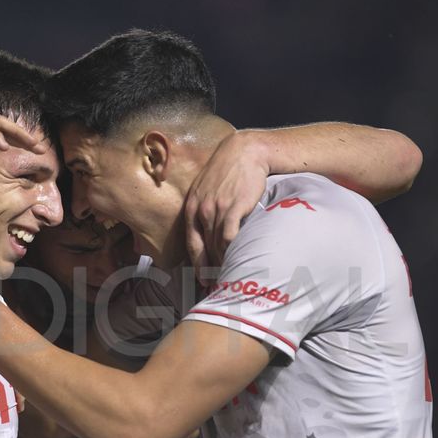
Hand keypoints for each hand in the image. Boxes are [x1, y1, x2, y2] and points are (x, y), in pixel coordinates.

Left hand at [184, 129, 269, 270]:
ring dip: (223, 263)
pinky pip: (229, 237)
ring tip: (231, 276)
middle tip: (219, 285)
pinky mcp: (234, 207)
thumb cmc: (227, 172)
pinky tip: (239, 259)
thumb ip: (202, 210)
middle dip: (211, 270)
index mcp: (192, 209)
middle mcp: (201, 211)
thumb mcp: (205, 190)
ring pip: (216, 246)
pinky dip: (232, 251)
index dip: (197, 266)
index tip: (203, 281)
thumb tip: (206, 234)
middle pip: (205, 249)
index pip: (191, 245)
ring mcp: (216, 209)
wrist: (245, 152)